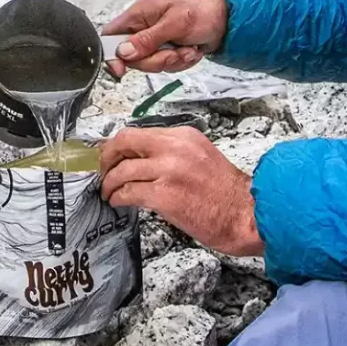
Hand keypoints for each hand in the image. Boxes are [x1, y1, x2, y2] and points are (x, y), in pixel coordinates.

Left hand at [100, 127, 263, 256]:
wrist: (245, 213)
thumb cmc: (225, 191)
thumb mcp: (200, 155)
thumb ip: (173, 152)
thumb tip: (143, 158)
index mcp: (183, 136)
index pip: (140, 132)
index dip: (119, 144)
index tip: (110, 155)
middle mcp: (175, 148)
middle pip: (125, 141)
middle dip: (106, 156)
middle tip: (101, 170)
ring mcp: (169, 170)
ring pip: (122, 170)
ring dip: (109, 183)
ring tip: (108, 192)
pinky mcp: (165, 195)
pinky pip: (129, 192)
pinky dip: (118, 198)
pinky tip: (118, 202)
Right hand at [102, 0, 228, 76]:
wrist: (226, 19)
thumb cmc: (203, 11)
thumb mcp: (175, 23)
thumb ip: (148, 39)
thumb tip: (123, 51)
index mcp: (139, 14)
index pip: (110, 36)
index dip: (112, 54)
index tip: (121, 69)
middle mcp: (143, 27)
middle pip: (132, 57)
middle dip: (156, 60)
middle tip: (174, 51)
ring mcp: (155, 40)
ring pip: (150, 65)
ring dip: (172, 61)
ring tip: (187, 48)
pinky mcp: (166, 50)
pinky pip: (166, 67)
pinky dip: (181, 62)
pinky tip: (190, 50)